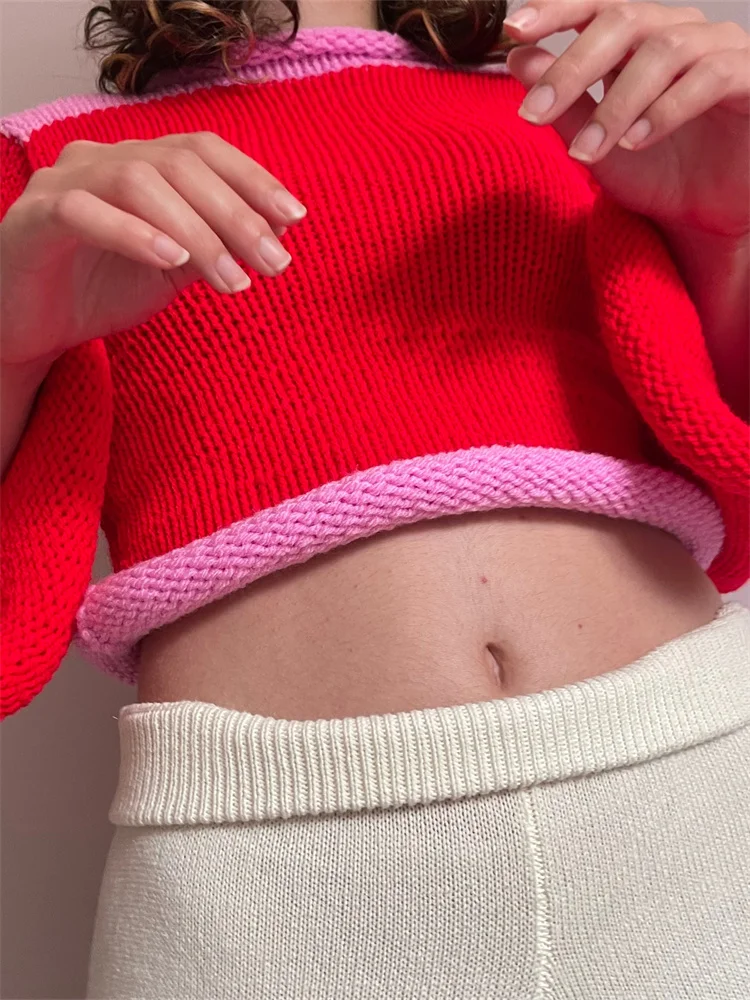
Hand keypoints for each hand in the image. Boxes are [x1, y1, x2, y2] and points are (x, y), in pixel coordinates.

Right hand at [0, 133, 306, 366]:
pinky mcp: (33, 217)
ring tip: (231, 280)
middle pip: (179, 164)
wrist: (33, 328)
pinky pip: (83, 211)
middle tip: (274, 264)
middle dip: (235, 215)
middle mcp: (102, 160)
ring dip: (196, 231)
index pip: (202, 150)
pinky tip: (171, 260)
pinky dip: (133, 233)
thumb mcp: (174, 269)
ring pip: (138, 181)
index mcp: (139, 164)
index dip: (252, 178)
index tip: (295, 218)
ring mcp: (63, 182)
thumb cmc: (102, 290)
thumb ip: (216, 243)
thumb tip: (278, 229)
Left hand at [502, 0, 749, 239]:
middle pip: (624, 21)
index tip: (516, 29)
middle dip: (573, 68)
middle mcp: (680, 31)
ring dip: (617, 105)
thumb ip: (562, 103)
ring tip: (588, 151)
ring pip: (664, 52)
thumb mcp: (594, 144)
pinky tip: (636, 142)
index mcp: (640, 39)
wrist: (704, 216)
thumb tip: (519, 57)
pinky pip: (710, 78)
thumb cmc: (654, 173)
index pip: (597, 6)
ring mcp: (719, 49)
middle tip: (535, 112)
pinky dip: (666, 110)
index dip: (557, 10)